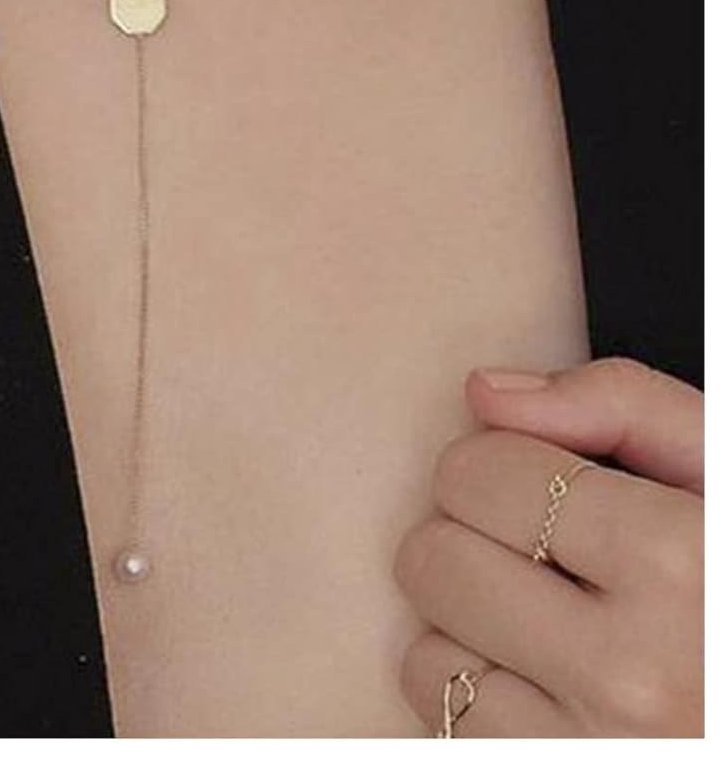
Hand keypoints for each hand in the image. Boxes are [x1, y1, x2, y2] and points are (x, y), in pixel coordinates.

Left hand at [393, 356, 702, 735]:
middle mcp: (637, 675)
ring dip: (475, 633)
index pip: (479, 471)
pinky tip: (559, 692)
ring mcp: (599, 755)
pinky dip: (484, 706)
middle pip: (435, 560)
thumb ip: (624, 406)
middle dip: (475, 542)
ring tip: (561, 629)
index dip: (502, 465)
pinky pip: (452, 729)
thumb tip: (487, 394)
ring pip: (429, 655)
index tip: (549, 485)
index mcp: (685, 566)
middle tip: (549, 557)